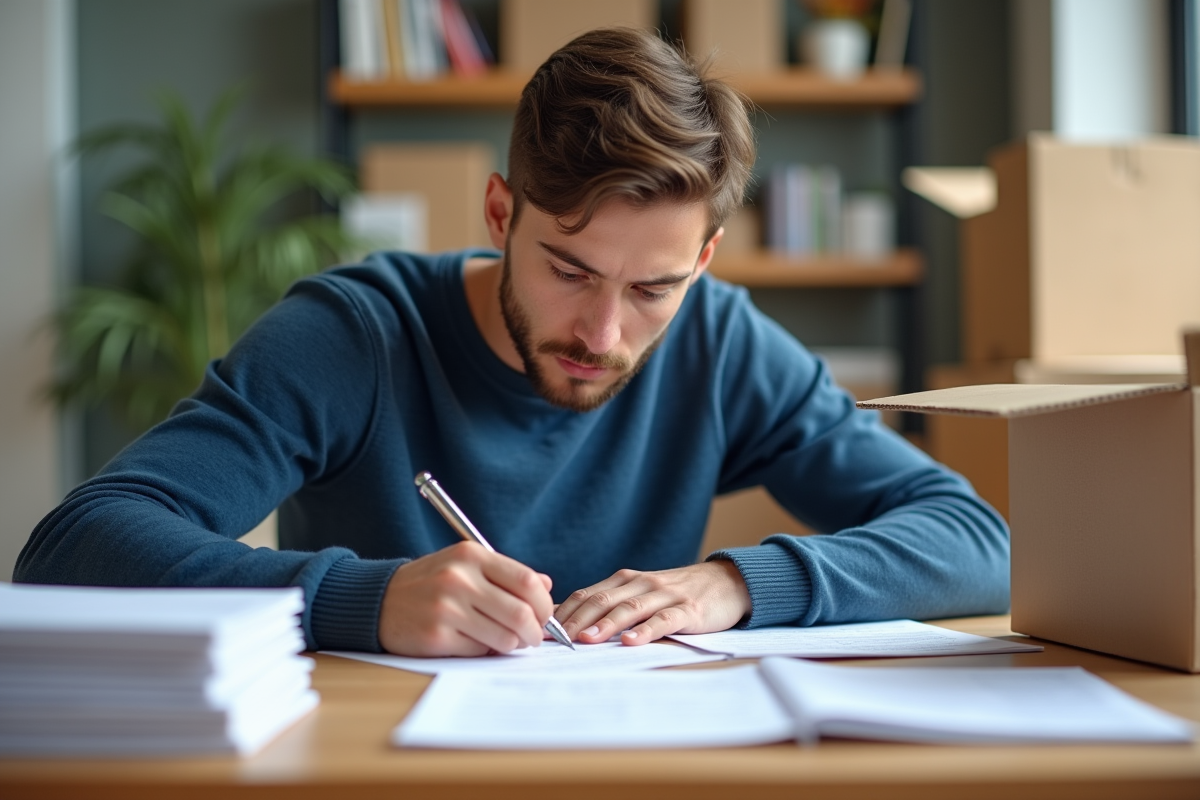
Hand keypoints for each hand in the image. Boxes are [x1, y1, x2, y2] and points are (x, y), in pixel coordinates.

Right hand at [378, 541, 553, 656]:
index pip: (526, 581)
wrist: (377, 600)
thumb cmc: (429, 583)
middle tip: (533, 637)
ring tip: (506, 640)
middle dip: (535, 631)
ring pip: (504, 636)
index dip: (544, 603)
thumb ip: (505, 573)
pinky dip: (486, 650)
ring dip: (512, 644)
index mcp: (471, 555)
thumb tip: (546, 585)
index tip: (544, 615)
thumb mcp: (464, 565)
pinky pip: (480, 650)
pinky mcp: (436, 636)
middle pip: (521, 612)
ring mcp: (447, 608)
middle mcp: (459, 579)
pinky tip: (476, 641)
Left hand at [554, 560, 750, 645]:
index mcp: (625, 580)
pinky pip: (664, 620)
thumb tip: (566, 622)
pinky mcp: (688, 610)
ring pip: (629, 608)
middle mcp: (641, 584)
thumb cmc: (676, 595)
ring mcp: (665, 596)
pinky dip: (646, 630)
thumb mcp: (640, 594)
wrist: (726, 582)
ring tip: (585, 640)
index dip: (564, 611)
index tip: (541, 629)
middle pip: (602, 600)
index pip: (587, 594)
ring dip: (605, 625)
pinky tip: (631, 642)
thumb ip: (609, 605)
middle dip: (576, 620)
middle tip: (555, 638)